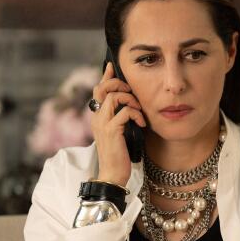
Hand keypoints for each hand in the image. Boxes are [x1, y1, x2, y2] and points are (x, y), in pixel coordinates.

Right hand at [90, 62, 146, 186]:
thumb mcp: (120, 132)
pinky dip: (136, 114)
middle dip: (119, 84)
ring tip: (139, 110)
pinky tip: (142, 124)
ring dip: (131, 99)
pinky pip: (125, 112)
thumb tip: (131, 105)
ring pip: (114, 97)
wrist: (112, 174)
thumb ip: (121, 118)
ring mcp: (103, 123)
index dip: (105, 76)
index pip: (98, 90)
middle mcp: (97, 117)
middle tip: (132, 92)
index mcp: (98, 116)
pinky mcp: (112, 130)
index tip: (112, 66)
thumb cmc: (119, 155)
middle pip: (102, 88)